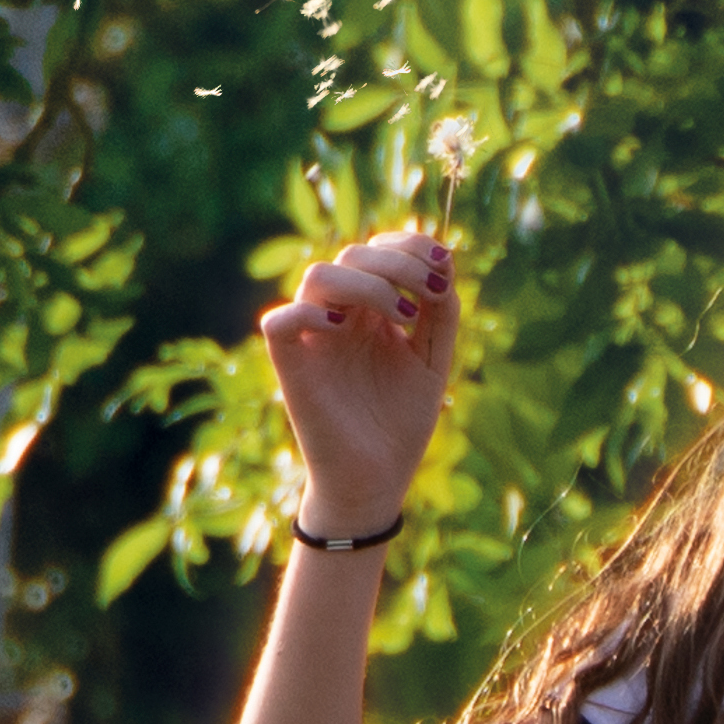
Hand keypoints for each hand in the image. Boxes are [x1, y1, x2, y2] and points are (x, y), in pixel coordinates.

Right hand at [255, 226, 459, 535]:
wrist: (377, 479)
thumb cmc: (400, 422)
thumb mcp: (433, 361)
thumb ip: (441, 313)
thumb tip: (445, 260)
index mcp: (371, 310)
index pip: (379, 252)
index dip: (410, 244)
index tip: (445, 262)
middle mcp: (339, 315)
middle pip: (353, 254)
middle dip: (399, 263)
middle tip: (430, 292)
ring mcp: (313, 337)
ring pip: (319, 274)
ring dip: (367, 282)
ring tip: (403, 315)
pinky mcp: (290, 364)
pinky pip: (278, 320)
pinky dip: (307, 312)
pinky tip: (343, 326)